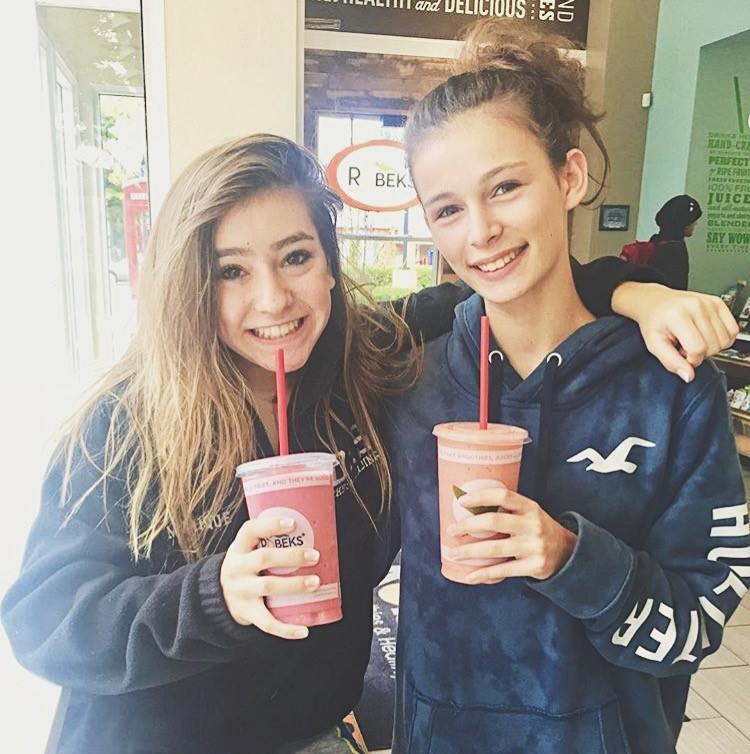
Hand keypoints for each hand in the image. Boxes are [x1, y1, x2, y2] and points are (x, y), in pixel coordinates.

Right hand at [220, 517, 319, 639]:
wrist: (215, 597)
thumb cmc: (243, 567)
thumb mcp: (245, 550)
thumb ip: (266, 540)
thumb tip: (309, 527)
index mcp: (239, 548)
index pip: (250, 530)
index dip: (271, 525)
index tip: (292, 524)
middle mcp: (237, 568)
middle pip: (263, 558)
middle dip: (291, 557)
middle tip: (315, 556)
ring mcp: (241, 591)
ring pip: (268, 586)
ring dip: (294, 585)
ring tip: (315, 582)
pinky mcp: (247, 612)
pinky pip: (266, 622)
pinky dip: (286, 629)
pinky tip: (304, 631)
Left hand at [449, 487, 576, 583]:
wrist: (567, 552)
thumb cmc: (537, 529)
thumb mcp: (528, 513)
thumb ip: (505, 511)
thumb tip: (466, 509)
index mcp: (529, 507)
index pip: (503, 495)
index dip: (480, 496)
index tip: (461, 501)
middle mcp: (533, 524)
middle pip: (494, 522)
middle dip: (468, 526)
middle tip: (451, 530)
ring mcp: (534, 546)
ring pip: (494, 548)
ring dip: (469, 552)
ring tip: (453, 553)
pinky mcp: (534, 566)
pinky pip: (504, 570)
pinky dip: (484, 574)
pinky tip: (470, 575)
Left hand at [612, 283, 737, 381]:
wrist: (655, 302)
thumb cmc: (654, 322)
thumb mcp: (654, 345)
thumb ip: (671, 362)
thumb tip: (689, 376)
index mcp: (678, 316)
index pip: (697, 349)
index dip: (691, 360)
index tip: (682, 355)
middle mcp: (696, 306)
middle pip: (713, 346)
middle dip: (700, 354)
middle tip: (685, 346)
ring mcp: (709, 303)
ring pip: (724, 341)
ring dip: (711, 346)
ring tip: (694, 339)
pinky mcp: (718, 303)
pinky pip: (733, 330)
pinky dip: (722, 339)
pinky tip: (707, 335)